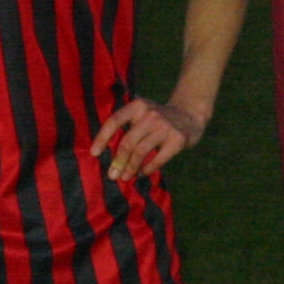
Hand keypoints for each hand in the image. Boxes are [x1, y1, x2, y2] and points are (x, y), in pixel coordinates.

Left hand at [90, 98, 204, 182]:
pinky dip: (147, 169)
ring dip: (130, 168)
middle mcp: (151, 114)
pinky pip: (158, 159)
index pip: (115, 121)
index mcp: (138, 106)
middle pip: (128, 142)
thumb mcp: (143, 112)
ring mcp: (165, 127)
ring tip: (125, 177)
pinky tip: (142, 174)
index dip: (102, 138)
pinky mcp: (178, 139)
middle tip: (112, 175)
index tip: (94, 154)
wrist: (190, 115)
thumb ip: (128, 125)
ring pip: (140, 152)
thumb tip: (106, 153)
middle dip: (118, 161)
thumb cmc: (159, 119)